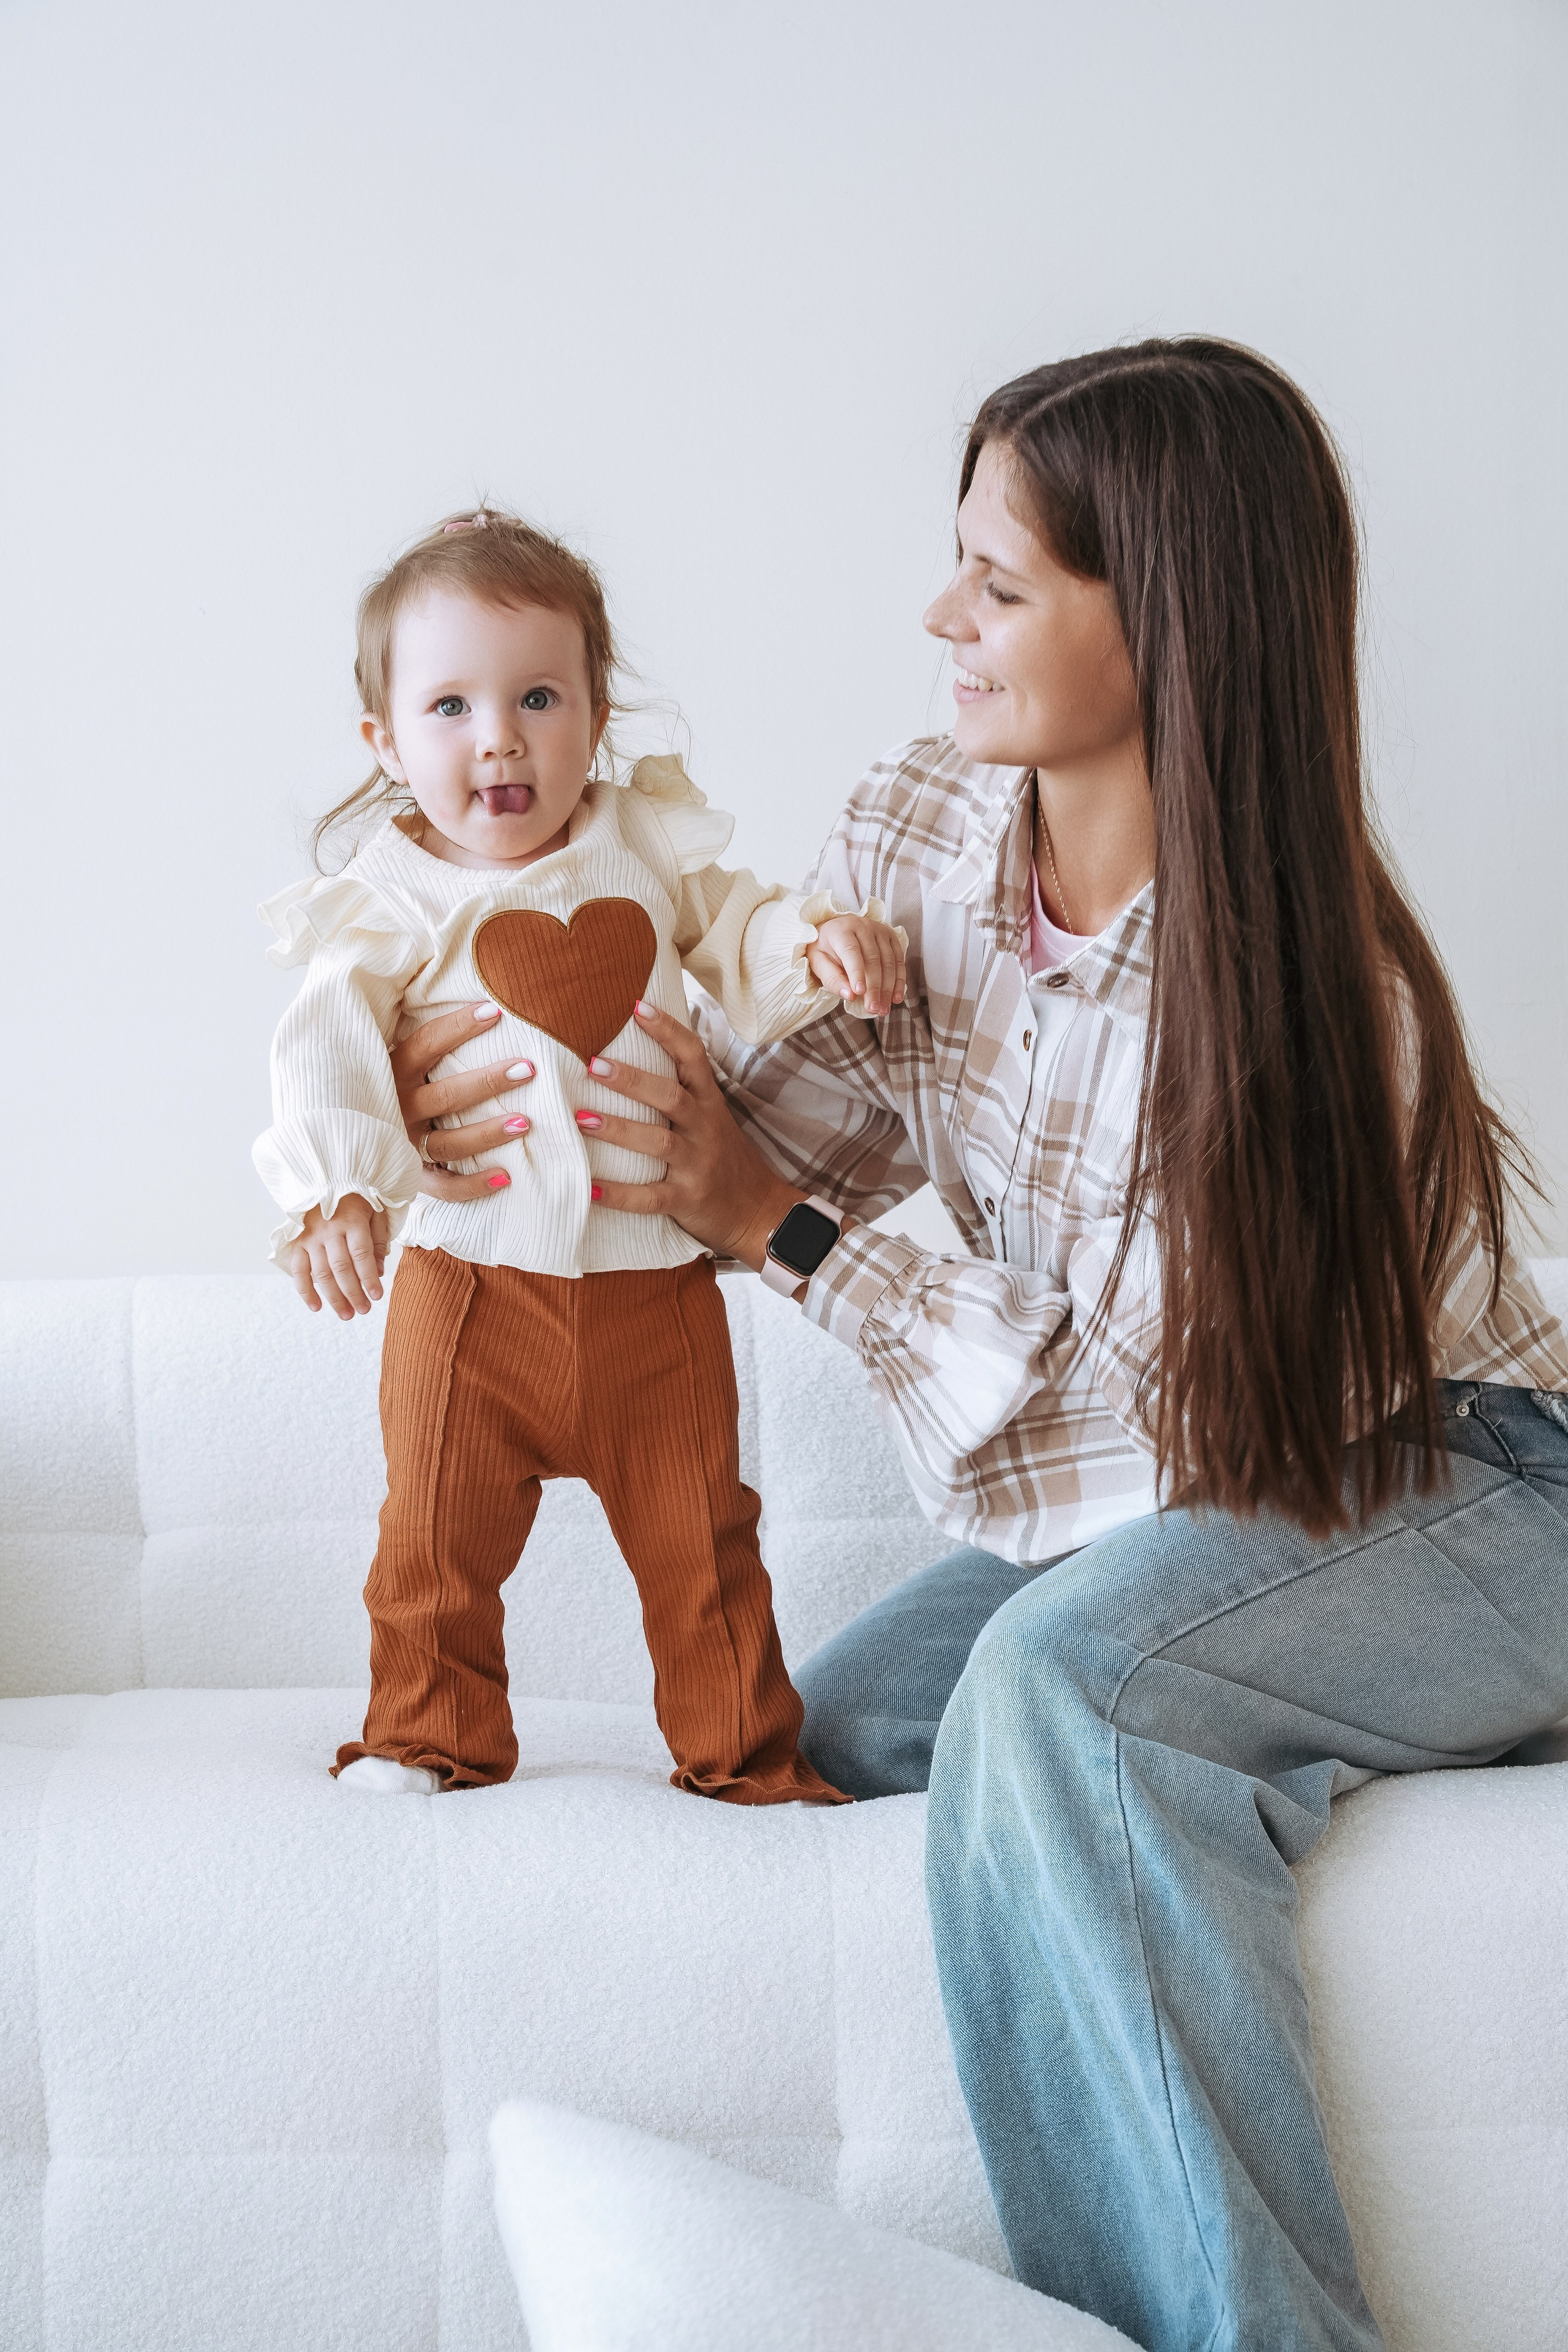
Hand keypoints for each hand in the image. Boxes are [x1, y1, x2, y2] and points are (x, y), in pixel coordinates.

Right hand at [288, 1192, 388, 1318]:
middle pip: (342, 1268)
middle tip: (363, 1311)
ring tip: (346, 1315)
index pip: (361, 1256)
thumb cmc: (356, 1200)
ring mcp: (311, 1237)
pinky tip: (316, 1307)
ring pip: (321, 1273)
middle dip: (353, 1293)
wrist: (327, 1181)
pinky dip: (305, 1290)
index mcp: (353, 1221)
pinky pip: (299, 1270)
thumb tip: (378, 1273)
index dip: (369, 1278)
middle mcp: (330, 1231)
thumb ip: (378, 1242)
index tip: (377, 1296)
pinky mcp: (297, 1242)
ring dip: (333, 1297)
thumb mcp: (375, 1214)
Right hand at [390, 999, 535, 1200]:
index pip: (427, 1043)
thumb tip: (481, 1003)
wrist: (347, 1138)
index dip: (459, 1027)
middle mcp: (397, 1108)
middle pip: (446, 1095)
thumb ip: (427, 1038)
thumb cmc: (391, 1083)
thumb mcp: (397, 1057)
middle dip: (489, 1082)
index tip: (496, 1012)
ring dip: (487, 1133)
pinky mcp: (410, 1176)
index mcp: (391, 1072)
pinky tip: (505, 1177)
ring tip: (525, 1123)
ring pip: (448, 1143)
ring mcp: (402, 1144)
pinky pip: (442, 1186)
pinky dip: (472, 1185)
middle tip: (528, 1069)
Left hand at [578, 1001, 805, 1269]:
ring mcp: (697, 1165)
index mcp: (709, 1104)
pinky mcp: (687, 1199)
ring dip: (618, 1129)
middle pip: (671, 1096)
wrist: (760, 1211)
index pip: (693, 1057)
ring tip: (581, 1119)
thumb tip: (640, 1051)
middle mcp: (704, 1129)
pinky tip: (590, 1189)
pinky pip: (650, 1197)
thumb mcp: (713, 1118)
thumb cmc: (725, 1158)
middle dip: (632, 1080)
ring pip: (658, 1142)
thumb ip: (683, 1091)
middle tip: (593, 1064)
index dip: (667, 1030)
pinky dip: (620, 1194)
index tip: (636, 1007)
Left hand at [805, 914, 905, 1017]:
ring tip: (883, 1008)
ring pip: (888, 961)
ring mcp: (879, 930)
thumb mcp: (819, 964)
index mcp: (840, 931)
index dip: (856, 973)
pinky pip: (899, 960)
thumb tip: (850, 996)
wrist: (835, 931)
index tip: (859, 993)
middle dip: (874, 987)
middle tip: (873, 1009)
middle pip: (873, 959)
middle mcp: (862, 926)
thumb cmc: (825, 949)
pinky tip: (895, 997)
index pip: (851, 952)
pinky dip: (899, 980)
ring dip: (888, 988)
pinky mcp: (890, 936)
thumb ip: (832, 979)